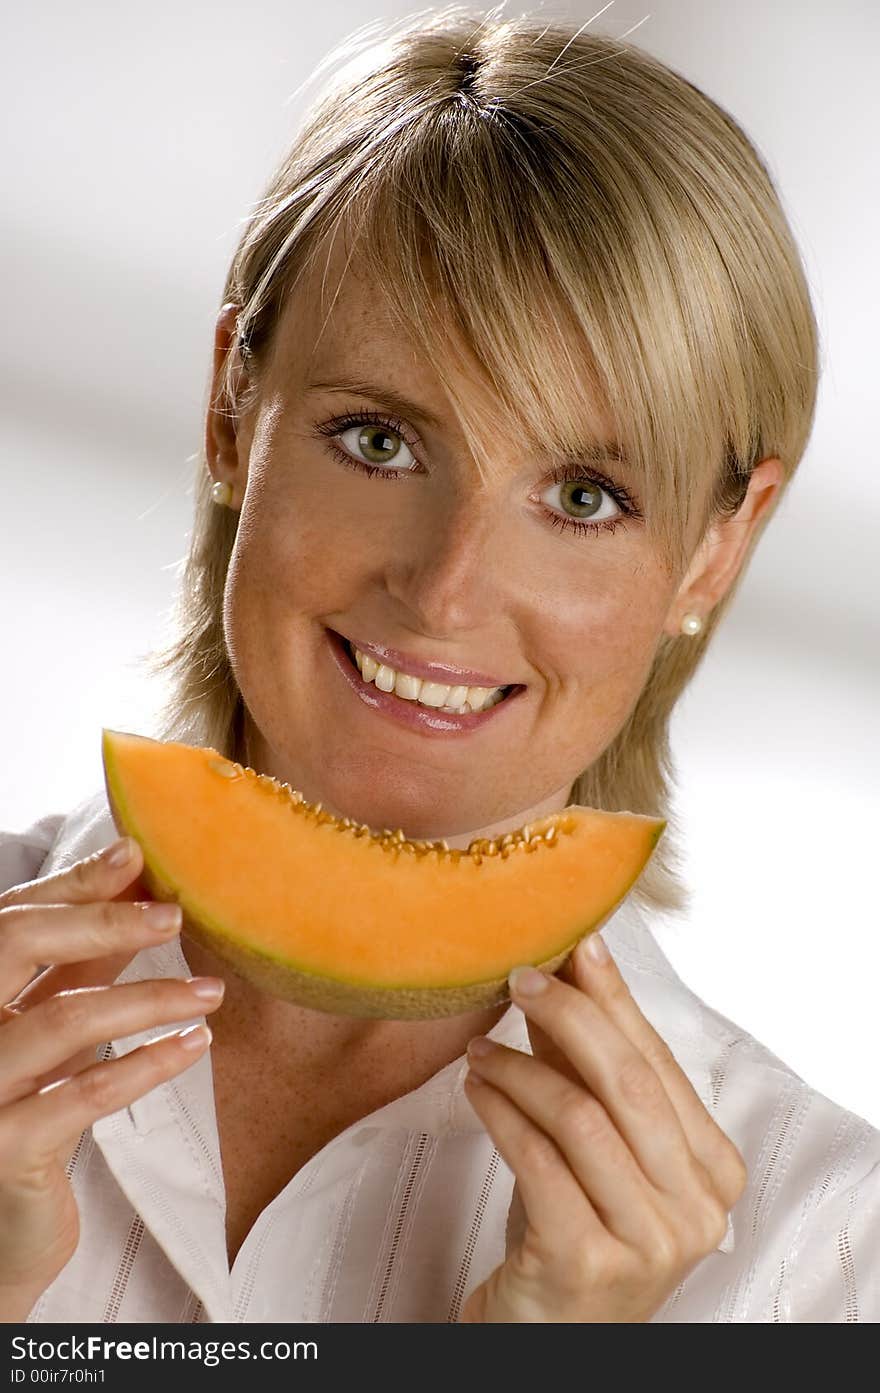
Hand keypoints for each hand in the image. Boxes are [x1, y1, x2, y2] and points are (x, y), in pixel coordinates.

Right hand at [0, 840, 224, 1319]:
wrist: (5, 1232)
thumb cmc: (31, 1110)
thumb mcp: (54, 1025)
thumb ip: (84, 962)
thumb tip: (137, 879)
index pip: (12, 916)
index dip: (74, 883)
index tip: (139, 853)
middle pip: (16, 943)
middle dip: (102, 920)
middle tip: (177, 913)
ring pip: (64, 1018)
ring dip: (148, 996)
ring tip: (211, 991)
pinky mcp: (5, 1148)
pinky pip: (84, 1094)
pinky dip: (147, 1064)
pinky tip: (193, 1046)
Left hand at [459, 932, 746, 1322]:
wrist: (548, 1339)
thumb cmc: (573, 1232)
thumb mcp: (593, 1147)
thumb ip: (586, 1069)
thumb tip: (564, 970)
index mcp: (715, 1172)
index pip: (661, 1063)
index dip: (615, 999)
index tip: (576, 945)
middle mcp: (697, 1211)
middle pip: (630, 1083)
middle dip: (571, 1016)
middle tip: (519, 978)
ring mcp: (649, 1244)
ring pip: (581, 1117)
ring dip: (519, 1068)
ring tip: (478, 1049)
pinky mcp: (588, 1265)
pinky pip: (537, 1161)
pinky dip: (500, 1112)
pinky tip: (474, 1089)